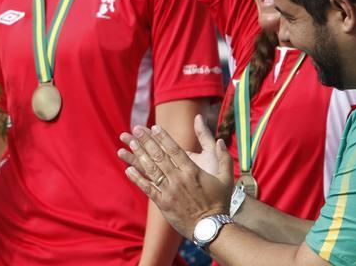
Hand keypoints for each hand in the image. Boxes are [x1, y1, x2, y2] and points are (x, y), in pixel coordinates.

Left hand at [118, 123, 230, 238]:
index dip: (163, 137)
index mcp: (192, 171)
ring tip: (130, 143)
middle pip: (159, 156)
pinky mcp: (163, 203)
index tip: (154, 127)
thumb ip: (224, 158)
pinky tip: (128, 169)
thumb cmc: (220, 203)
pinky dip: (137, 179)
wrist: (213, 228)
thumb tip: (220, 140)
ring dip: (139, 155)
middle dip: (147, 141)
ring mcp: (170, 191)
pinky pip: (148, 188)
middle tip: (136, 129)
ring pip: (151, 170)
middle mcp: (179, 179)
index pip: (174, 149)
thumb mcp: (227, 179)